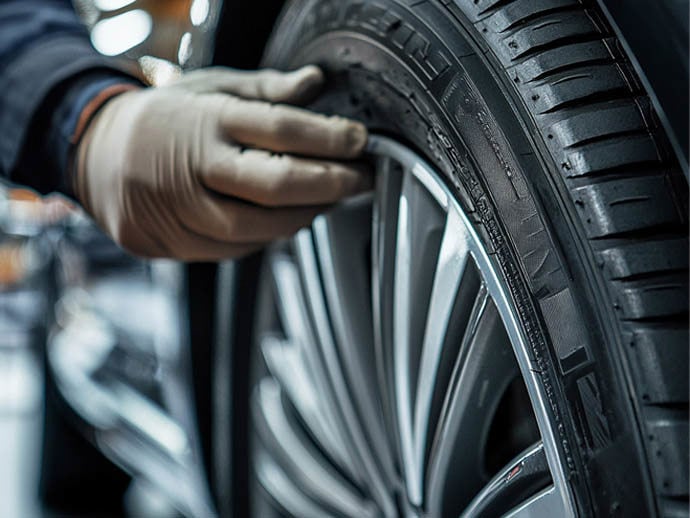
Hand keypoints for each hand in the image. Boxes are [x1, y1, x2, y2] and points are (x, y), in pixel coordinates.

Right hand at [74, 66, 370, 259]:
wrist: (93, 151)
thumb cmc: (163, 117)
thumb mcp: (210, 87)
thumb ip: (266, 89)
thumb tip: (316, 83)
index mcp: (204, 119)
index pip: (279, 129)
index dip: (329, 139)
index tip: (360, 144)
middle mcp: (189, 165)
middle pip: (274, 185)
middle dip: (330, 185)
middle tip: (359, 179)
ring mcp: (174, 209)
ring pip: (255, 228)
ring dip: (302, 217)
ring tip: (327, 201)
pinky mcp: (165, 241)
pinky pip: (230, 250)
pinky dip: (265, 238)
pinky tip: (284, 221)